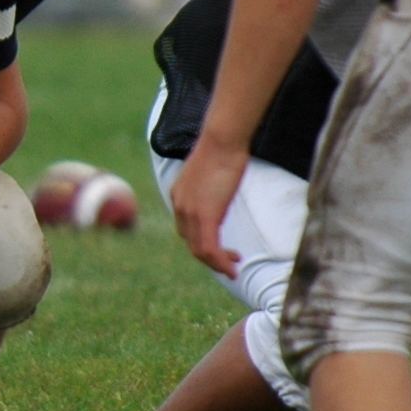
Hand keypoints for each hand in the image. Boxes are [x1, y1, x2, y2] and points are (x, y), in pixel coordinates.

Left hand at [169, 133, 247, 278]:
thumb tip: (221, 191)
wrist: (222, 141)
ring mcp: (190, 213)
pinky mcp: (205, 216)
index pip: (186, 229)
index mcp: (179, 197)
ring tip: (232, 269)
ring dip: (216, 263)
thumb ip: (210, 189)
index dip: (202, 242)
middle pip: (191, 242)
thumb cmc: (223, 151)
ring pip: (199, 250)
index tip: (221, 247)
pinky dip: (220, 262)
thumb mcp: (211, 174)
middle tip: (230, 262)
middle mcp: (179, 207)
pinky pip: (209, 248)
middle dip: (210, 256)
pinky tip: (232, 267)